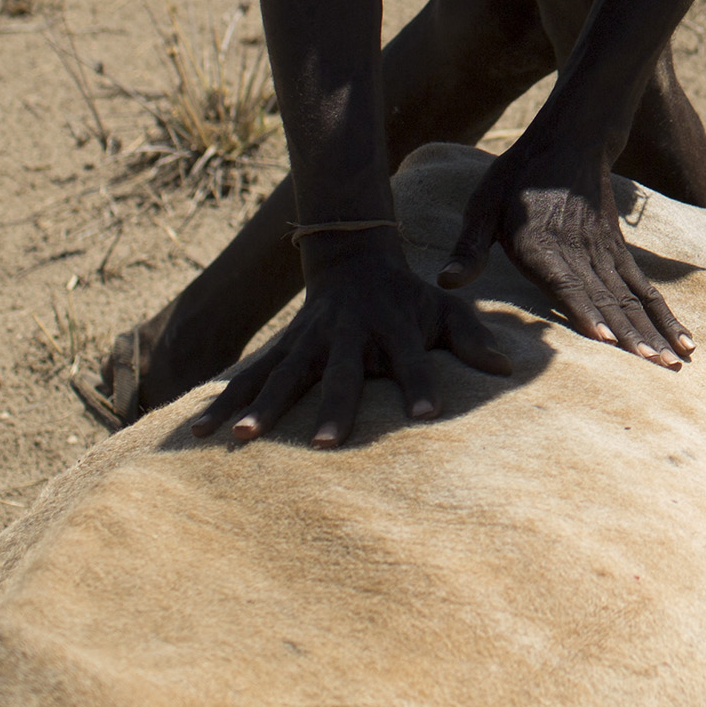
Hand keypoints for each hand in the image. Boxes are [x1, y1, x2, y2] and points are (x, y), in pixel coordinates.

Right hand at [192, 225, 512, 445]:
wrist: (355, 261)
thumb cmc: (410, 298)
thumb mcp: (448, 309)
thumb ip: (474, 338)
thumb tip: (508, 370)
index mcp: (393, 325)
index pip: (413, 356)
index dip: (420, 382)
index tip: (427, 414)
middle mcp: (347, 333)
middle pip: (340, 372)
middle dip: (333, 407)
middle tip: (325, 445)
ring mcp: (308, 339)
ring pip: (281, 374)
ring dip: (260, 405)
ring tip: (240, 438)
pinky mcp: (281, 348)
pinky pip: (247, 376)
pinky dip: (222, 401)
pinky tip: (197, 434)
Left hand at [443, 143, 692, 366]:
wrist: (568, 140)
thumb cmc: (517, 178)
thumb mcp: (483, 206)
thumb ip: (468, 248)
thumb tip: (445, 283)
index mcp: (541, 245)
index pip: (567, 283)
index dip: (587, 312)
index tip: (607, 340)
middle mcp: (578, 253)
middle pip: (610, 299)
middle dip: (633, 336)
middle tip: (656, 367)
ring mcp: (605, 254)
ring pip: (633, 298)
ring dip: (655, 331)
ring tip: (676, 361)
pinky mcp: (619, 254)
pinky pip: (645, 288)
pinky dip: (665, 314)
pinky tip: (684, 338)